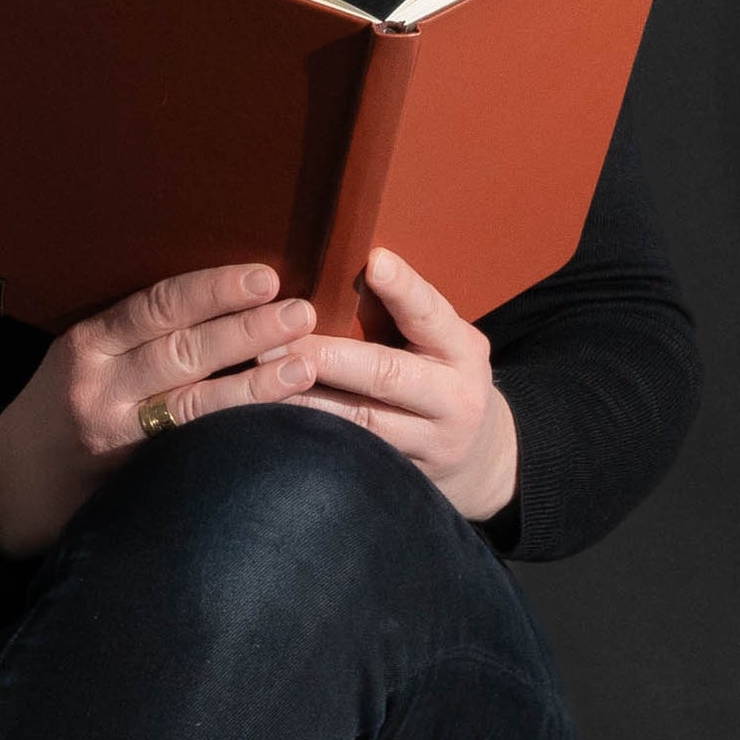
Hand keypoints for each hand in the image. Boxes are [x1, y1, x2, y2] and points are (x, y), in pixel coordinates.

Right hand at [0, 262, 320, 559]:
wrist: (6, 486)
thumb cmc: (65, 402)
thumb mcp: (87, 351)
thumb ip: (143, 327)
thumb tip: (233, 294)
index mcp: (90, 344)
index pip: (157, 307)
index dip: (213, 290)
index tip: (265, 278)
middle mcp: (101, 390)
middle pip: (182, 354)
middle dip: (247, 332)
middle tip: (301, 313)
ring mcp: (117, 440)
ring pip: (191, 408)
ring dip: (254, 386)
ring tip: (304, 366)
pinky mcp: (131, 484)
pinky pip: (190, 455)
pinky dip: (235, 437)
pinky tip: (277, 428)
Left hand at [266, 246, 518, 523]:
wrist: (480, 457)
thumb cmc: (444, 376)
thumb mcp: (444, 342)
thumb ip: (408, 316)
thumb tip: (349, 267)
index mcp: (463, 350)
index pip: (432, 313)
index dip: (404, 289)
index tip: (374, 261)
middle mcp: (454, 397)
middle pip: (386, 374)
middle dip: (326, 356)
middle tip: (273, 340)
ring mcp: (430, 444)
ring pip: (360, 422)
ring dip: (305, 401)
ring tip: (260, 381)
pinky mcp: (401, 478)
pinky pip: (350, 456)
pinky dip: (311, 437)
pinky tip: (273, 425)